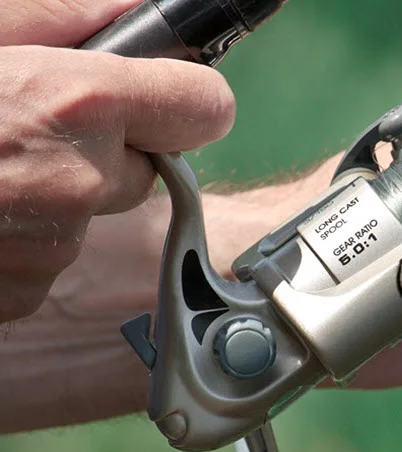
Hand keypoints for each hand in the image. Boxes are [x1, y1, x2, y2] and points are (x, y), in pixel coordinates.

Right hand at [0, 45, 234, 320]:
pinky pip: (49, 261)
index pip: (207, 109)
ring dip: (52, 200)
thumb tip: (133, 13)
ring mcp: (50, 250)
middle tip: (24, 133)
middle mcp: (78, 184)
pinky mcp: (21, 297)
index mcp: (76, 105)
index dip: (183, 102)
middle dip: (102, 155)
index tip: (167, 101)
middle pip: (143, 172)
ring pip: (89, 219)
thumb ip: (68, 20)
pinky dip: (20, 242)